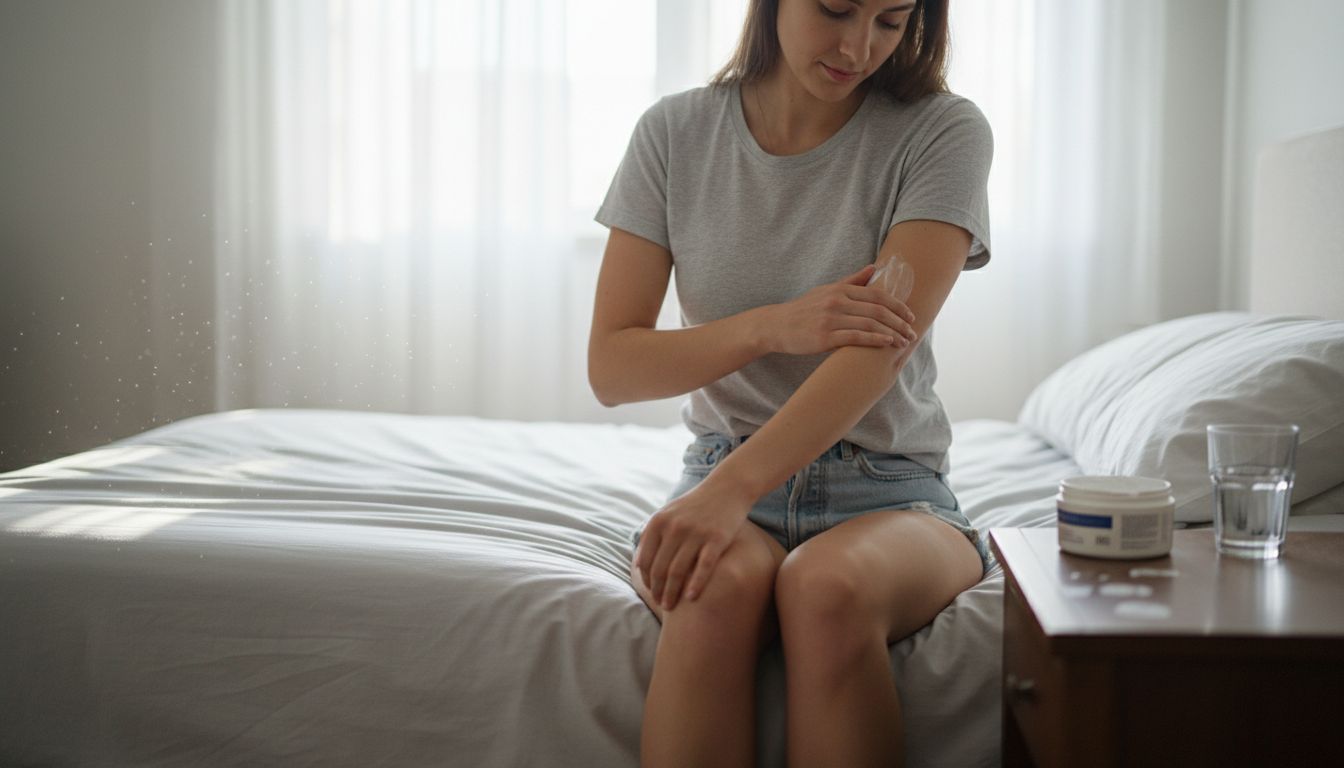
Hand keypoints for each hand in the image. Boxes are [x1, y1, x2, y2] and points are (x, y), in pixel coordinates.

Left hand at [633, 474, 753, 610]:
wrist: (727, 488)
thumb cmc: (696, 505)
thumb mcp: (669, 513)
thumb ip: (653, 535)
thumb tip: (638, 564)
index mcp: (659, 522)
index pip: (645, 559)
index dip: (646, 580)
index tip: (651, 592)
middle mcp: (674, 527)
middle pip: (660, 569)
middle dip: (658, 591)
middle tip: (661, 605)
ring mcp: (696, 533)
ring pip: (678, 571)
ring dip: (672, 593)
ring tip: (671, 607)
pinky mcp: (717, 538)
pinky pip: (703, 567)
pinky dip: (696, 584)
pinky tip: (691, 598)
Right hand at [761, 264, 917, 355]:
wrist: (776, 326)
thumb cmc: (804, 310)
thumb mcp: (826, 291)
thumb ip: (851, 281)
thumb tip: (874, 268)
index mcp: (840, 290)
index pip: (877, 295)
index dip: (897, 306)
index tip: (910, 316)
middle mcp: (837, 301)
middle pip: (877, 310)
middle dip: (899, 322)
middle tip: (912, 333)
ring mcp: (830, 319)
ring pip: (870, 324)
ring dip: (892, 334)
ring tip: (904, 342)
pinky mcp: (824, 337)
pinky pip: (856, 338)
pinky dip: (875, 340)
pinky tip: (887, 344)